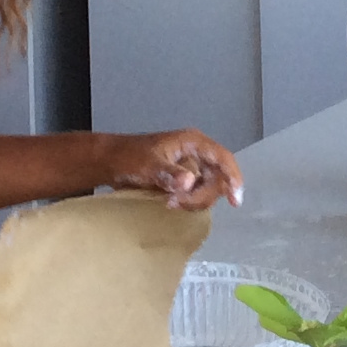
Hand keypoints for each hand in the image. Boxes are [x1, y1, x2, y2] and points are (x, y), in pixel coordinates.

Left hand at [105, 129, 244, 209]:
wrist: (110, 162)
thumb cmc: (128, 158)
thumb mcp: (148, 166)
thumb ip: (169, 174)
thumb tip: (190, 182)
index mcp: (193, 142)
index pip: (223, 158)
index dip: (233, 178)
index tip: (236, 200)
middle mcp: (196, 152)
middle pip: (217, 177)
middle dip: (202, 195)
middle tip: (178, 203)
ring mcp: (191, 164)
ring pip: (209, 187)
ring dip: (195, 200)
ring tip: (171, 202)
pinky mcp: (184, 176)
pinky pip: (198, 191)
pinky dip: (190, 200)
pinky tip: (172, 202)